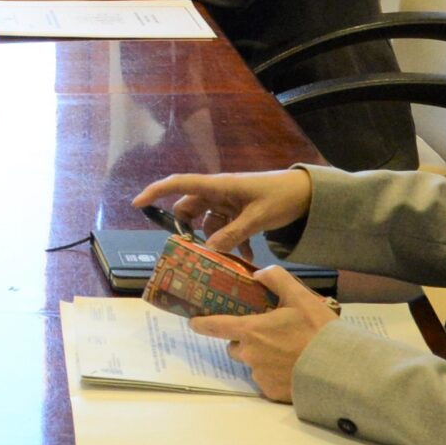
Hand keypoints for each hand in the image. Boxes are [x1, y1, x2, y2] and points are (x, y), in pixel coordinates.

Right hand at [135, 168, 312, 252]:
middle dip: (189, 231)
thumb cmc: (282, 196)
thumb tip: (208, 251)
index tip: (137, 204)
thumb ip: (233, 234)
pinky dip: (231, 242)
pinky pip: (225, 228)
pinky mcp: (239, 211)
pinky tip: (245, 257)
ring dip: (215, 242)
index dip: (156, 192)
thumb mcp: (257, 218)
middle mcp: (218, 192)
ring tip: (228, 260)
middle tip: (193, 251)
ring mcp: (228, 202)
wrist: (307, 192)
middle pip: (190, 209)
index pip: (179, 184)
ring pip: (208, 223)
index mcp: (219, 186)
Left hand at [192, 269, 337, 403]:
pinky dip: (274, 375)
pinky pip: (265, 381)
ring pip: (251, 364)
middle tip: (268, 334)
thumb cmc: (317, 331)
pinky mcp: (270, 393)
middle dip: (245, 340)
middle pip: (235, 346)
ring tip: (287, 352)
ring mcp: (259, 376)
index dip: (202, 323)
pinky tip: (293, 368)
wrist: (338, 369)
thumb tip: (260, 273)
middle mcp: (249, 355)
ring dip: (261, 357)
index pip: (215, 326)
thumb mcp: (300, 297)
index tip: (193, 322)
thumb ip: (277, 279)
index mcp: (251, 331)